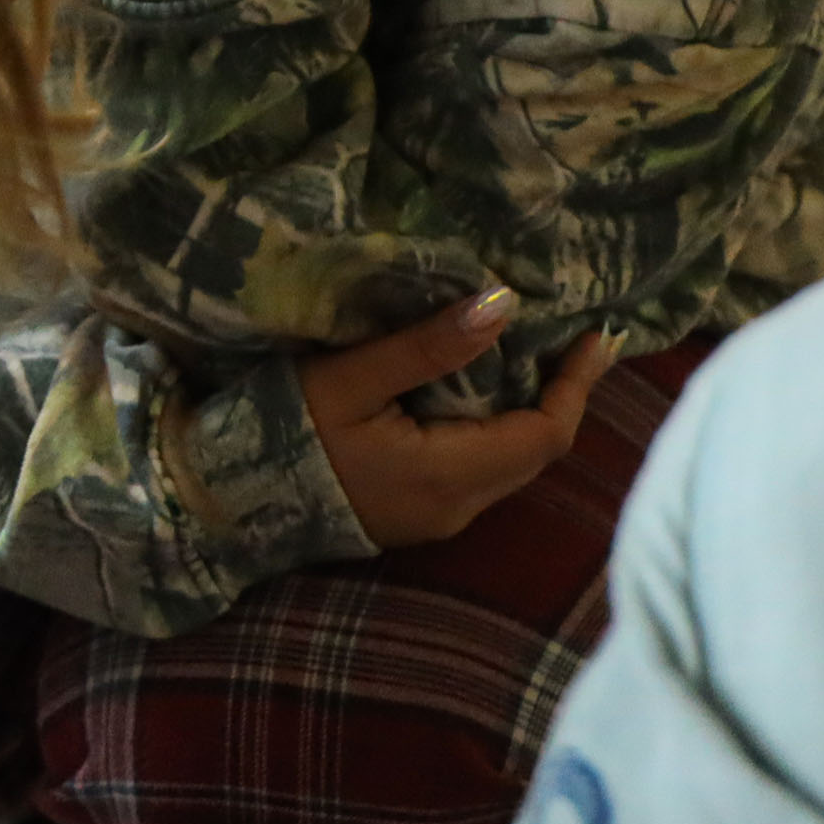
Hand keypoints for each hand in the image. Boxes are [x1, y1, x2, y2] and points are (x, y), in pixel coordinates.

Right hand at [301, 290, 614, 547]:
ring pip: (511, 464)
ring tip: (537, 354)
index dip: (576, 383)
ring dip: (530, 412)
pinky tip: (485, 391)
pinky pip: (482, 470)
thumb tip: (503, 305)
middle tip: (573, 335)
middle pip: (536, 452)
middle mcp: (457, 508)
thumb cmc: (285, 433)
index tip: (597, 333)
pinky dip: (498, 429)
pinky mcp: (418, 514)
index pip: (545, 434)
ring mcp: (438, 518)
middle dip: (561, 394)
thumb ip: (428, 347)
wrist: (227, 505)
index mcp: (449, 476)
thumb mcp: (351, 380)